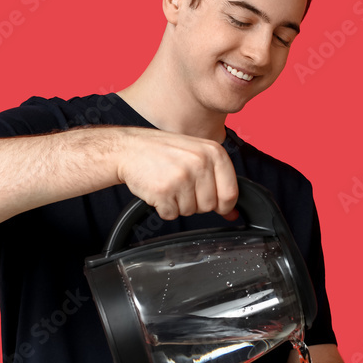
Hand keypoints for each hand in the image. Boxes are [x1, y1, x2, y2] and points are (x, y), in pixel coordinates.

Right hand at [114, 127, 238, 220]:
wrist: (129, 148)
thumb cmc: (163, 152)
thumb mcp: (197, 156)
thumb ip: (218, 182)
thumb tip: (232, 213)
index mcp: (214, 152)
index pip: (230, 192)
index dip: (224, 205)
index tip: (216, 205)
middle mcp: (200, 163)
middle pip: (210, 206)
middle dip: (196, 202)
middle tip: (181, 186)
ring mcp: (182, 177)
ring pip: (190, 211)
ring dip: (178, 204)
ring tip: (169, 184)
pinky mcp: (164, 191)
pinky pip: (171, 214)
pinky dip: (164, 208)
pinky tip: (159, 190)